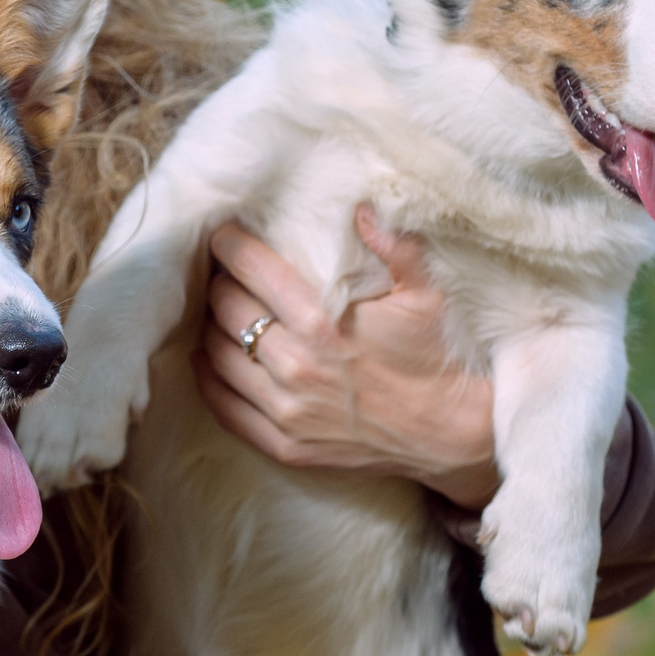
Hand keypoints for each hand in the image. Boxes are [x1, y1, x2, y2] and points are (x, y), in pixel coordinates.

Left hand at [192, 206, 499, 508]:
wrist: (445, 432)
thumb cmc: (432, 357)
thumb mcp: (424, 295)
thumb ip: (397, 248)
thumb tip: (362, 210)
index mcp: (322, 323)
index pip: (253, 272)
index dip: (230, 247)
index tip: (222, 235)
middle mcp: (296, 367)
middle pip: (227, 311)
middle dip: (219, 284)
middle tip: (222, 272)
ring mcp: (287, 410)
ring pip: (218, 355)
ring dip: (211, 328)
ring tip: (218, 311)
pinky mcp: (285, 445)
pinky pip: (225, 408)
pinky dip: (209, 378)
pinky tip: (209, 358)